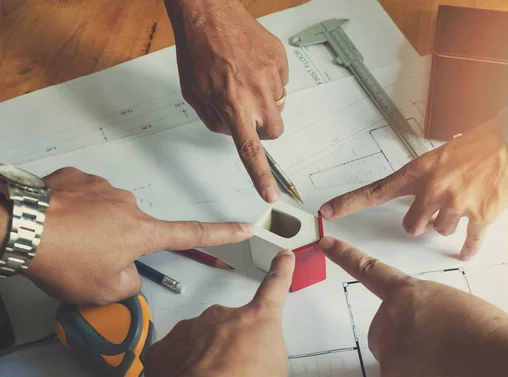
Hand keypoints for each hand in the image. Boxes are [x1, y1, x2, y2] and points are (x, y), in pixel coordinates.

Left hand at [18, 167, 251, 304]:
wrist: (21, 225)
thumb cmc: (61, 256)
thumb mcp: (103, 290)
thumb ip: (129, 284)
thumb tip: (127, 274)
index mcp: (142, 232)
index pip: (193, 234)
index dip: (223, 233)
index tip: (244, 227)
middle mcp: (129, 205)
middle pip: (134, 233)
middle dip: (116, 248)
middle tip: (87, 263)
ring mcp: (103, 189)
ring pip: (106, 218)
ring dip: (92, 232)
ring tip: (67, 246)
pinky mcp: (77, 180)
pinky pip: (84, 201)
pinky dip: (74, 216)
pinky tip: (58, 226)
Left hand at [142, 250, 296, 376]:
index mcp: (259, 320)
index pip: (275, 286)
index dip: (281, 270)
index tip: (282, 257)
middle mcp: (225, 316)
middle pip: (235, 325)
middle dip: (237, 345)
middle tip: (239, 372)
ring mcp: (194, 328)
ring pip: (204, 340)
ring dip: (209, 358)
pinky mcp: (167, 345)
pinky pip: (177, 354)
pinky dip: (182, 368)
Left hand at [165, 0, 288, 202]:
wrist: (209, 13)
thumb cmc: (197, 50)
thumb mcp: (193, 94)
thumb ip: (214, 120)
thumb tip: (232, 131)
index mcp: (232, 104)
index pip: (251, 150)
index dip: (261, 176)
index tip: (271, 194)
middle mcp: (257, 92)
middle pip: (275, 131)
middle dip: (263, 128)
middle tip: (247, 113)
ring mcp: (272, 75)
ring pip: (279, 105)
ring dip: (264, 101)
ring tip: (243, 79)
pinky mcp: (280, 59)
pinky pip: (281, 82)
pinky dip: (268, 80)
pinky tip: (250, 66)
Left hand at [318, 237, 507, 376]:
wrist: (495, 362)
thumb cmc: (485, 333)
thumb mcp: (451, 306)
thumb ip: (425, 312)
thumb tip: (422, 334)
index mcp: (407, 293)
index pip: (368, 270)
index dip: (345, 255)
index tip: (326, 244)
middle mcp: (390, 316)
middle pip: (383, 331)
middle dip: (402, 341)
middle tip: (433, 348)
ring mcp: (388, 348)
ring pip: (394, 360)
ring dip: (413, 365)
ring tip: (444, 363)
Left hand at [319, 119, 507, 260]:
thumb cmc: (479, 143)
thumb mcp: (440, 155)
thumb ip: (424, 179)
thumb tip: (420, 198)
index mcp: (417, 172)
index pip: (375, 191)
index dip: (349, 203)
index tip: (326, 212)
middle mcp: (431, 190)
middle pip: (411, 226)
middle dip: (422, 222)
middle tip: (436, 209)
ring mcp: (455, 205)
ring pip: (439, 231)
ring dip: (447, 224)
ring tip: (464, 203)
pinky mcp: (480, 216)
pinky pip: (468, 241)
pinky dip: (468, 247)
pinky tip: (467, 249)